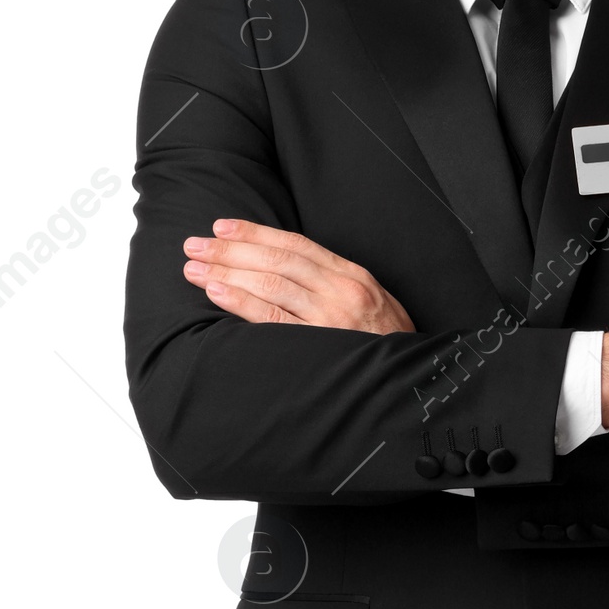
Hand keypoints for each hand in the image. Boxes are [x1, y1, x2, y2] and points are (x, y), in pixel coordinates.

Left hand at [183, 220, 414, 332]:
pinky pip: (272, 318)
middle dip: (230, 249)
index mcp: (352, 275)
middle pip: (276, 259)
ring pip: (270, 283)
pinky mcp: (318, 344)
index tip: (222, 227)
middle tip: (194, 244)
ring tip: (194, 267)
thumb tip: (285, 273)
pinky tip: (216, 292)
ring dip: (226, 271)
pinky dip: (241, 301)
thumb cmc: (387, 344)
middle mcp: (340, 290)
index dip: (255, 232)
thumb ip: (332, 285)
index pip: (295, 244)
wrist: (414, 381)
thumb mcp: (370, 302)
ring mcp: (329, 318)